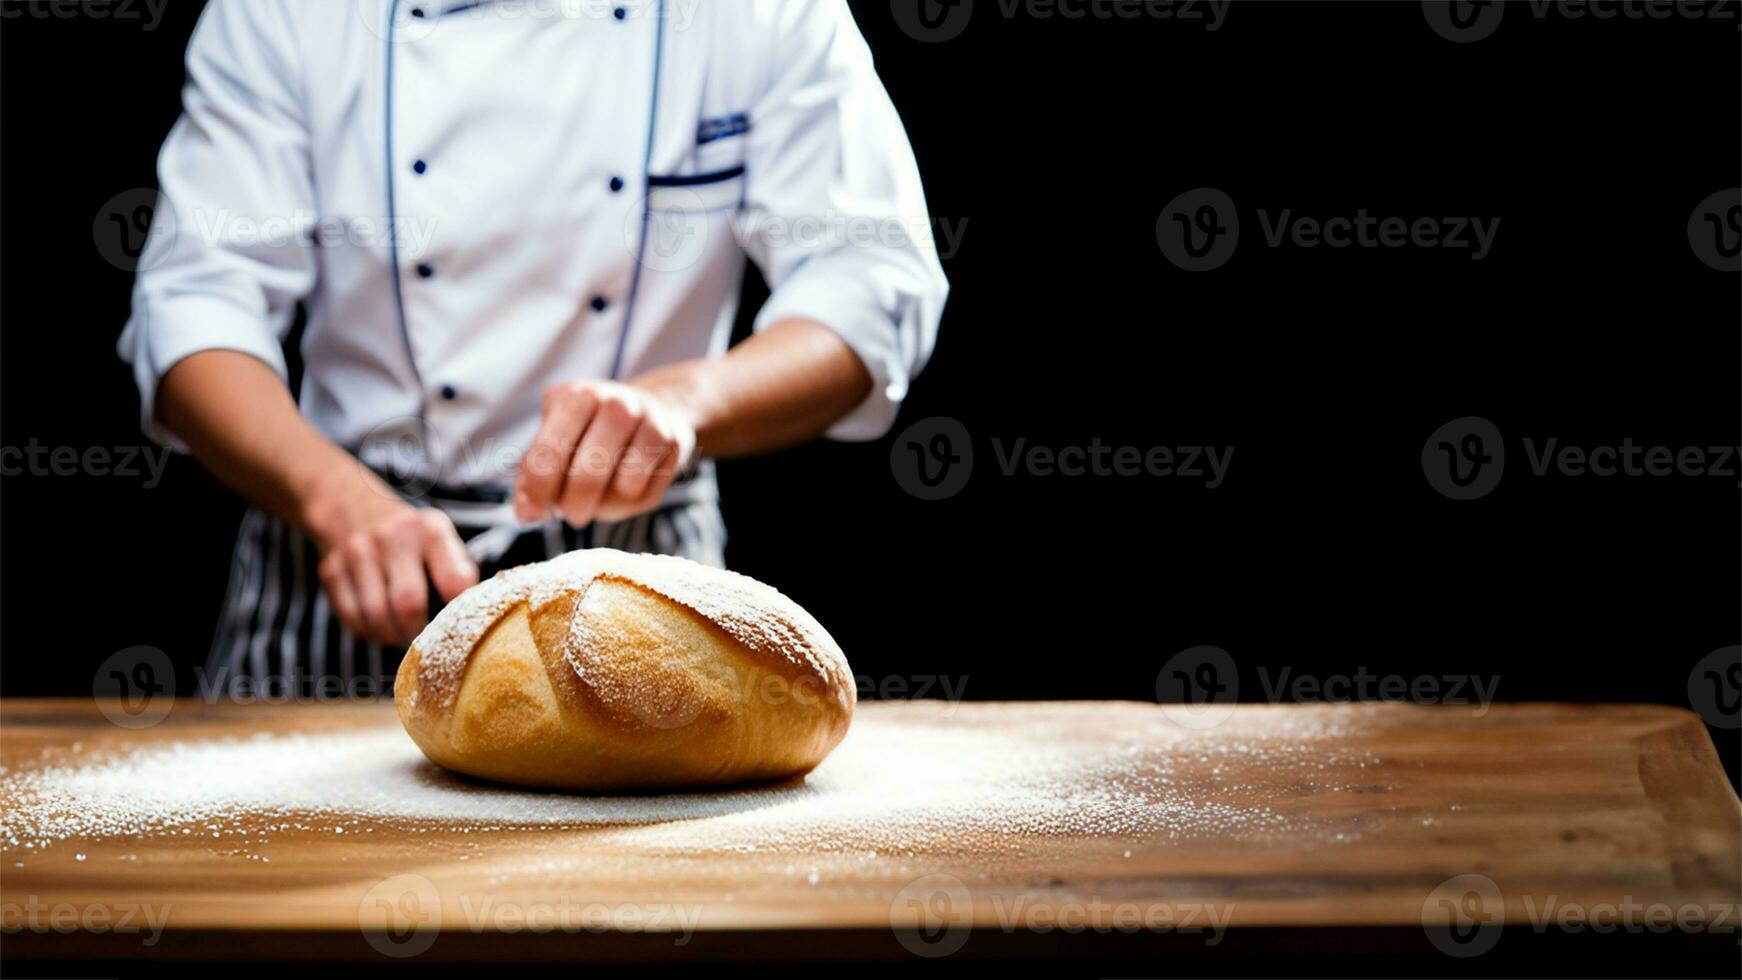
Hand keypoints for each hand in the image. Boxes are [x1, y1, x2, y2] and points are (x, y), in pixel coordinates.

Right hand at [307, 475, 479, 645]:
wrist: (350, 504)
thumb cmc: (409, 535)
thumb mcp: (439, 537)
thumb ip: (457, 571)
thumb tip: (472, 618)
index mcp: (430, 531)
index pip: (455, 581)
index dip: (459, 613)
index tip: (458, 627)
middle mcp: (393, 538)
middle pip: (408, 603)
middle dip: (419, 634)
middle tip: (425, 643)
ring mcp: (357, 553)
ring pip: (377, 616)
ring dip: (392, 636)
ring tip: (403, 636)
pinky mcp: (331, 570)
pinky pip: (352, 618)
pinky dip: (369, 632)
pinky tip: (380, 627)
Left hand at [513, 380, 696, 526]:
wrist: (653, 407)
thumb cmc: (592, 430)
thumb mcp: (556, 437)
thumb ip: (533, 473)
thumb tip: (528, 514)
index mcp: (576, 396)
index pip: (547, 455)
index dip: (537, 493)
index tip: (535, 515)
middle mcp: (615, 403)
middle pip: (586, 477)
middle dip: (573, 508)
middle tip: (572, 514)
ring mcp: (649, 420)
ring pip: (620, 489)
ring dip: (604, 507)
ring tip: (599, 498)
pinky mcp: (673, 441)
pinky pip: (644, 492)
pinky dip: (629, 503)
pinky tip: (623, 489)